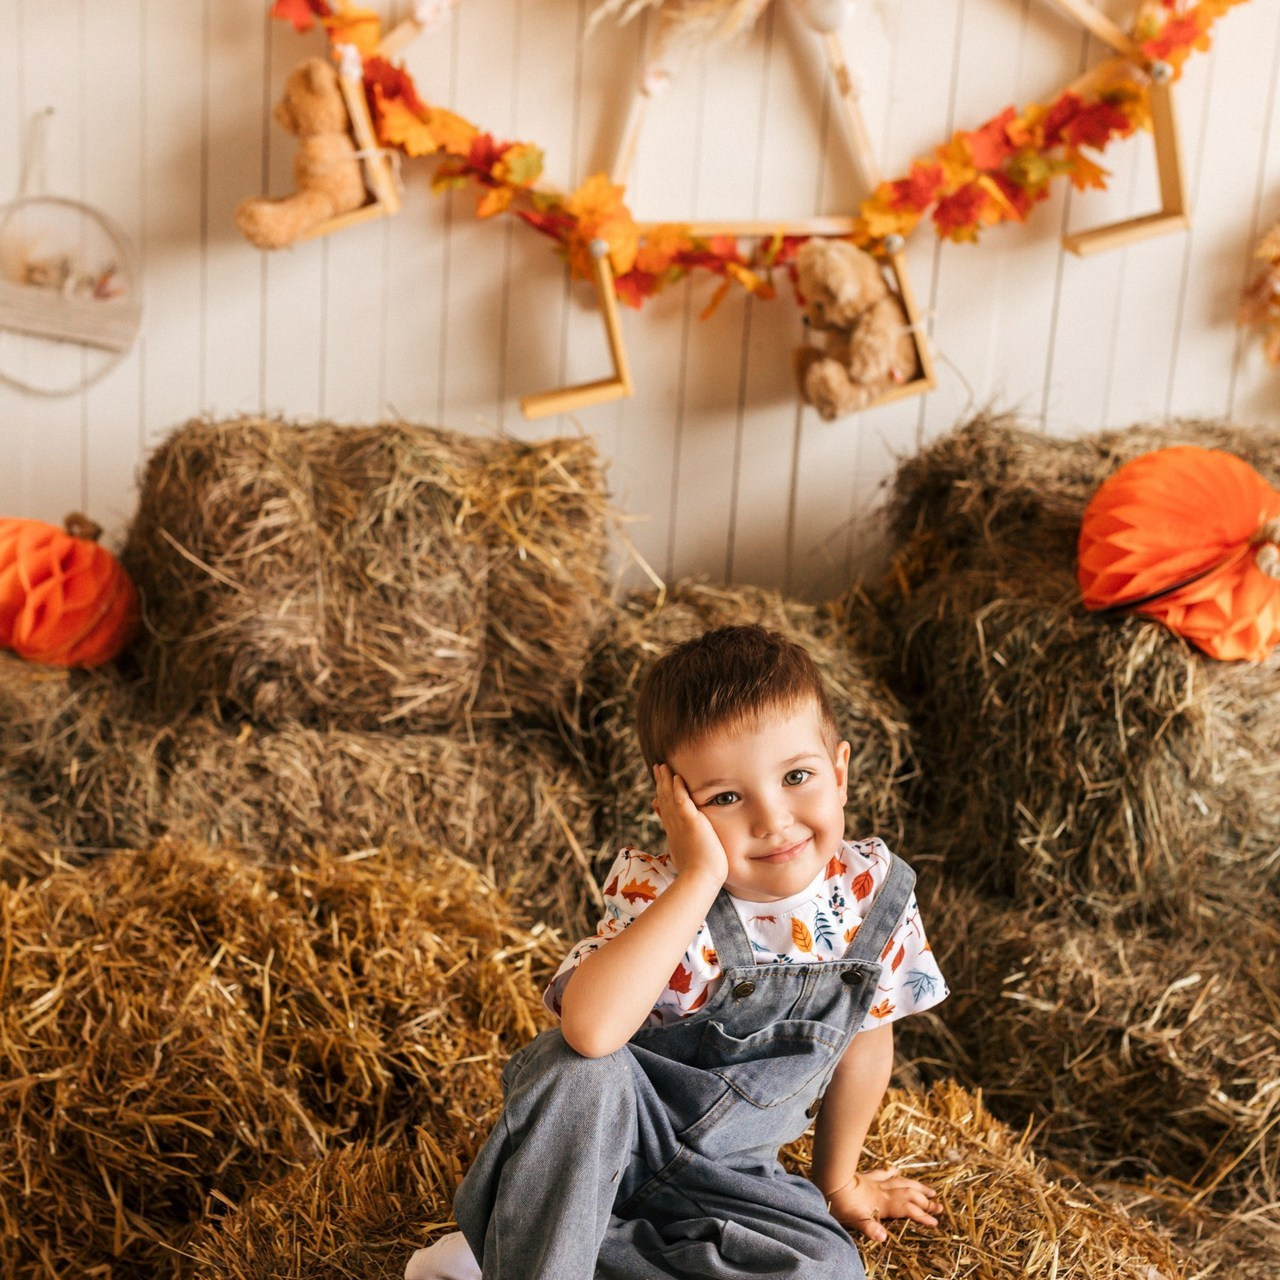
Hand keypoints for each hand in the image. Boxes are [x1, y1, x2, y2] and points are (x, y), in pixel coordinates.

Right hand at [652, 764, 728, 887]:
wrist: (700, 880)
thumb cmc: (698, 876)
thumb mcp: (687, 860)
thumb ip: (684, 850)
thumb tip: (680, 851)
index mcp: (674, 834)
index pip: (665, 812)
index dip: (661, 798)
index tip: (658, 789)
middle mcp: (673, 827)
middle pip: (664, 800)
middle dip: (661, 783)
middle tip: (658, 768)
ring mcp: (680, 823)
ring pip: (669, 797)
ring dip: (666, 780)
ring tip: (662, 766)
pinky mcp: (690, 821)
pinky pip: (682, 801)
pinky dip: (678, 789)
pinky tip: (677, 777)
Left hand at [825, 1167, 940, 1241]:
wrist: (828, 1182)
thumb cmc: (840, 1204)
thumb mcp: (854, 1219)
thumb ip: (870, 1227)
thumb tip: (883, 1238)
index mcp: (882, 1203)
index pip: (908, 1209)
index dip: (922, 1216)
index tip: (935, 1222)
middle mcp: (883, 1191)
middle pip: (909, 1195)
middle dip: (925, 1201)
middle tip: (939, 1207)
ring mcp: (876, 1183)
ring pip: (901, 1182)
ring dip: (916, 1186)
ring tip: (930, 1190)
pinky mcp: (866, 1177)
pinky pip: (883, 1173)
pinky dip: (892, 1172)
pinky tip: (897, 1170)